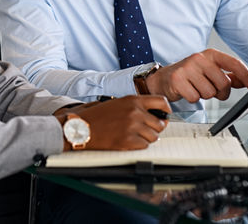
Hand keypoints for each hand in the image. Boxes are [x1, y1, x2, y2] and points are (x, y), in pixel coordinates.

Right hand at [56, 95, 170, 150]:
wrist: (81, 127)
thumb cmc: (98, 116)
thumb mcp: (118, 103)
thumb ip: (136, 106)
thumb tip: (156, 114)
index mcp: (133, 100)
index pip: (161, 101)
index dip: (166, 110)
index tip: (164, 115)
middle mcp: (135, 112)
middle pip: (161, 124)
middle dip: (155, 128)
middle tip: (145, 130)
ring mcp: (133, 127)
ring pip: (154, 137)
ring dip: (147, 138)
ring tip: (133, 135)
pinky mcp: (128, 141)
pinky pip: (145, 146)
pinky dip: (138, 146)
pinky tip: (128, 141)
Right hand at [145, 49, 247, 102]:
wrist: (163, 78)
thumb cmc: (189, 75)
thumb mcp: (210, 71)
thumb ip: (229, 76)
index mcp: (210, 54)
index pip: (234, 63)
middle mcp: (199, 58)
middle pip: (224, 83)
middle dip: (220, 92)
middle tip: (211, 90)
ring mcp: (187, 68)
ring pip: (210, 93)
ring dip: (205, 96)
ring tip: (196, 88)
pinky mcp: (177, 79)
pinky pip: (195, 98)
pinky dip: (193, 98)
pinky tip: (187, 91)